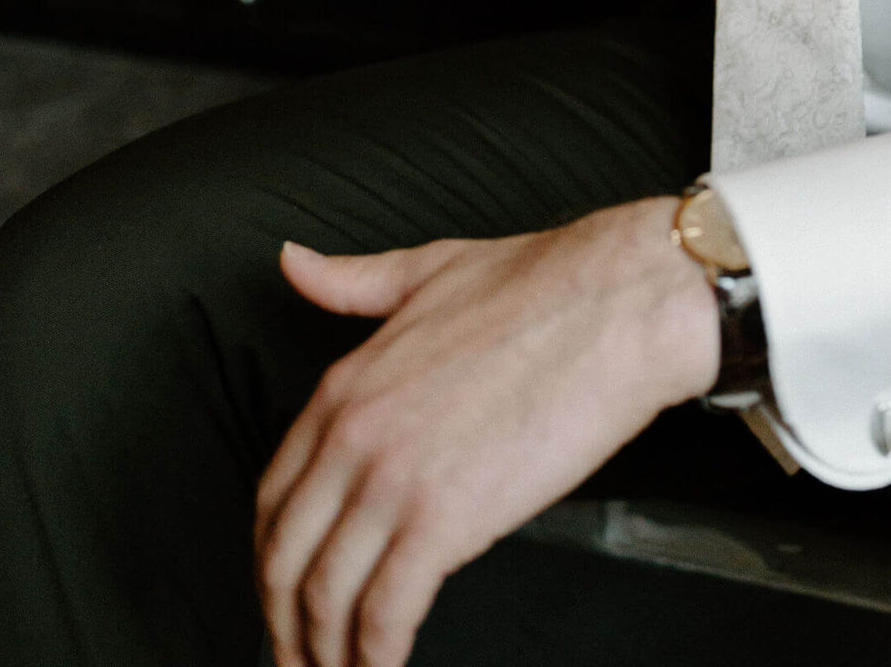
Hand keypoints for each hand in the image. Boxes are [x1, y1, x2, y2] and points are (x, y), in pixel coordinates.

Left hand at [255, 199, 720, 666]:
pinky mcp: (445, 521)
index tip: (285, 587)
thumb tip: (293, 264)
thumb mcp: (424, 271)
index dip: (273, 556)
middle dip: (284, 621)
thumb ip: (351, 281)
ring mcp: (394, 481)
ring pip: (326, 596)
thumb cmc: (541, 284)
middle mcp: (354, 436)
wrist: (616, 303)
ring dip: (323, 653)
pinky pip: (385, 614)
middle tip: (300, 655)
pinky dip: (374, 658)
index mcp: (346, 385)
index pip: (276, 494)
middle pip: (285, 557)